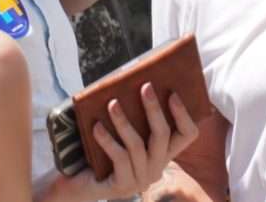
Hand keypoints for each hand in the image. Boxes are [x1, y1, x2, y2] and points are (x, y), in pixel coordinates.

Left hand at [45, 84, 199, 201]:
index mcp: (162, 152)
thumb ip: (133, 114)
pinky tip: (96, 127)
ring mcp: (141, 179)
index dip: (183, 114)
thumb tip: (135, 80)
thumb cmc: (100, 148)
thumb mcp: (122, 130)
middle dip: (154, 109)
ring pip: (138, 145)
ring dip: (124, 122)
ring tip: (112, 104)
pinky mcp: (122, 186)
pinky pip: (118, 158)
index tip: (172, 93)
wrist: (78, 181)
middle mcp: (156, 167)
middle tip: (145, 87)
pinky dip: (107, 140)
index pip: (187, 134)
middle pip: (163, 135)